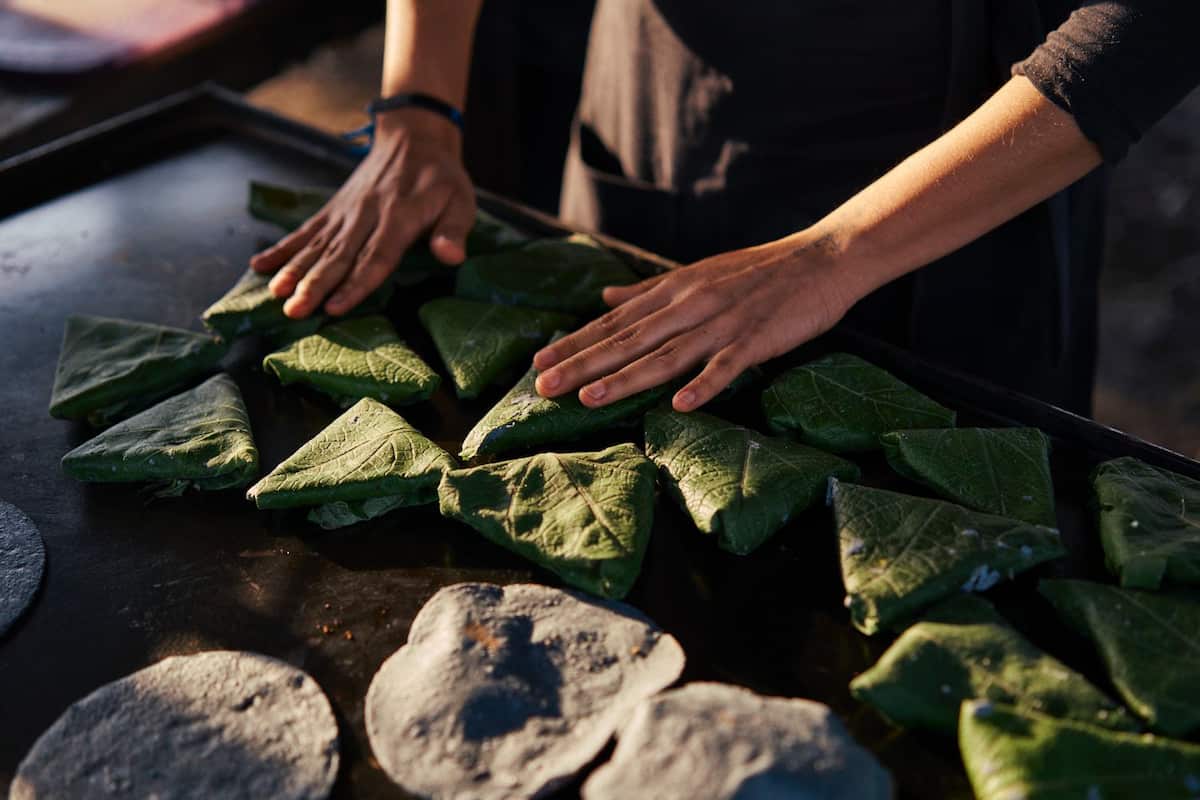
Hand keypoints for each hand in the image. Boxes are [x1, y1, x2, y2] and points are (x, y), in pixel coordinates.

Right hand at [249, 109, 475, 317]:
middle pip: (338, 255)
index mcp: (399, 218)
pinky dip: (282, 248)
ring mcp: (345, 212)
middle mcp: (366, 215)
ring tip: (274, 294)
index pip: (376, 256)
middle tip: (293, 311)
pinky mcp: (333, 209)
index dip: (355, 283)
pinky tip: (259, 266)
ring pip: (316, 244)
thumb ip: (454, 231)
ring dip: (293, 270)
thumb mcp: (461, 201)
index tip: (335, 307)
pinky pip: (305, 230)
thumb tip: (451, 257)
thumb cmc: (441, 179)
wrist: (413, 138)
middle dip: (314, 285)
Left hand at [532, 230, 861, 411]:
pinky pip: (727, 365)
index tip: (538, 361)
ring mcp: (723, 323)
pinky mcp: (757, 339)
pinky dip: (704, 384)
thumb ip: (648, 291)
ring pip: (666, 355)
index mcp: (673, 290)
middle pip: (628, 340)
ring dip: (626, 378)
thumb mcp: (696, 274)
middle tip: (543, 387)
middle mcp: (689, 305)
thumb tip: (605, 297)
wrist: (821, 259)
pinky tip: (680, 406)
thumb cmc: (757, 270)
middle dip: (583, 364)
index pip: (614, 321)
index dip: (575, 342)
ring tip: (589, 399)